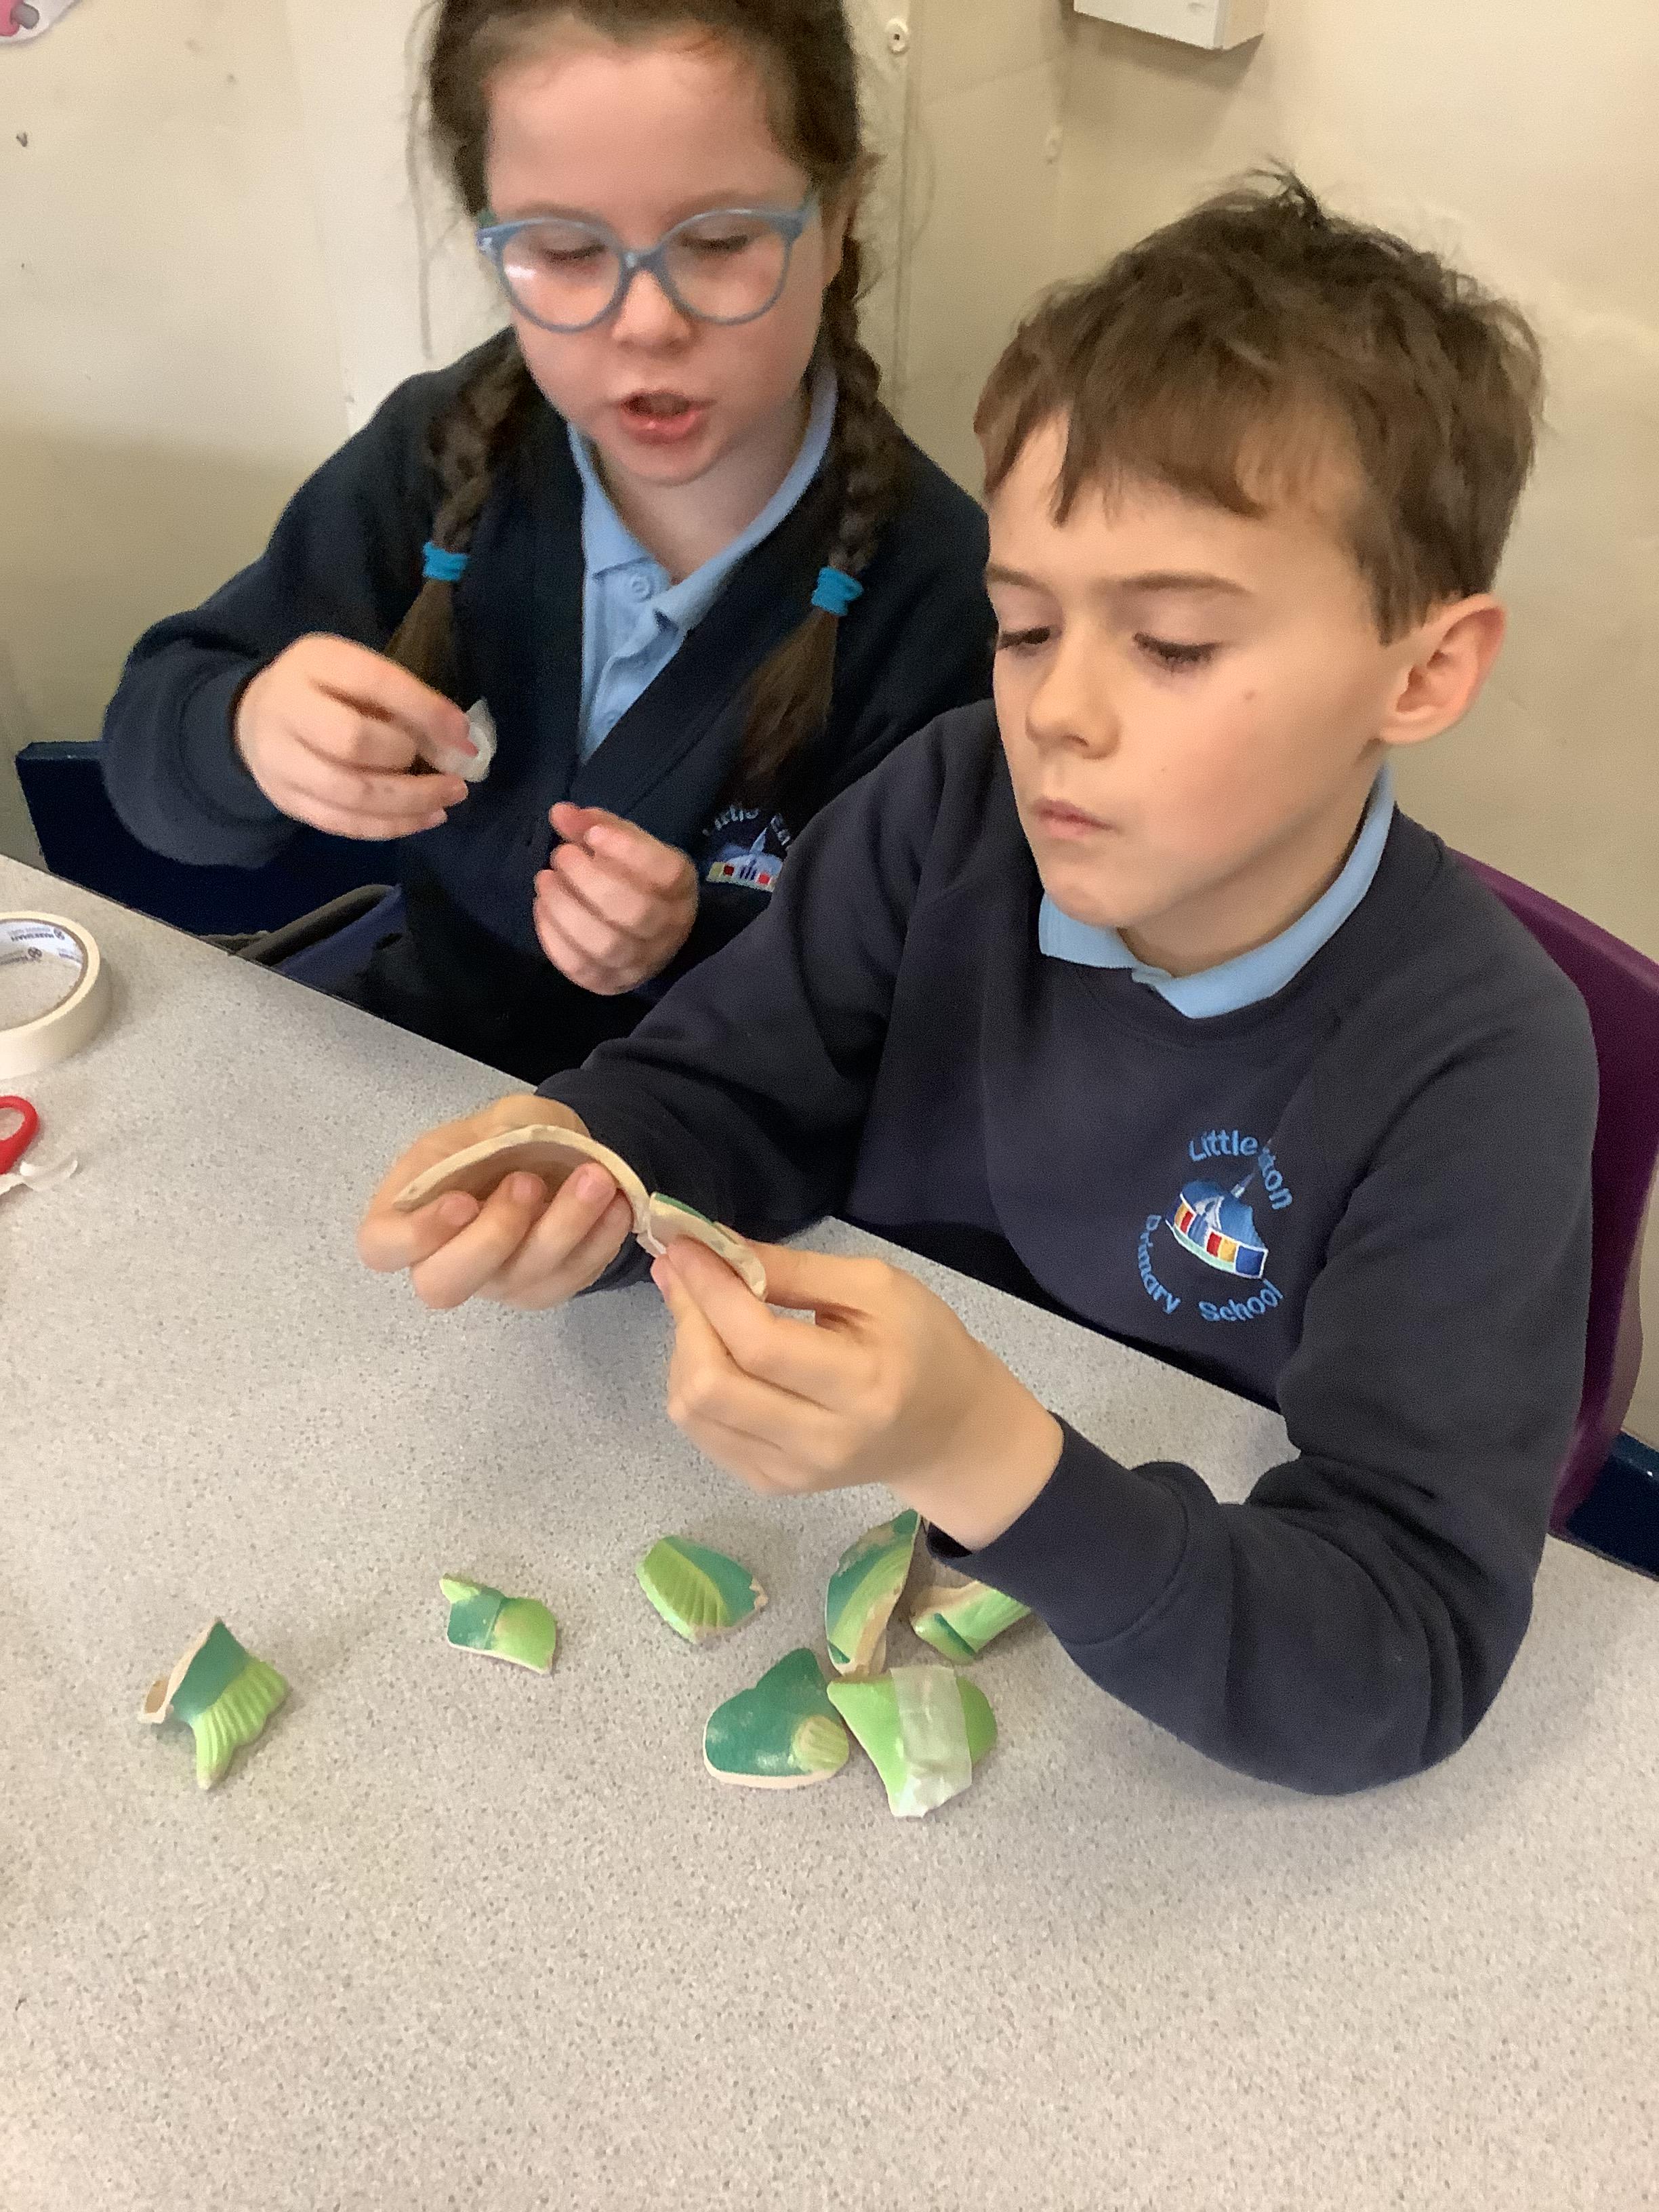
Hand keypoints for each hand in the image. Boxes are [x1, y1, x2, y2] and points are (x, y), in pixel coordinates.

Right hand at [235, 634, 475, 840]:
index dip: (424, 709)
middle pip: (353, 743)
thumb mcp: (359, 674)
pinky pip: (343, 823)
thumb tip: (460, 743)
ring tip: (449, 797)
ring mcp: (280, 761)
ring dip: (410, 802)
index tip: (463, 734)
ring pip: (350, 794)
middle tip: (448, 769)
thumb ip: (403, 701)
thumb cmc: (327, 692)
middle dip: (408, 759)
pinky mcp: (286, 800)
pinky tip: (425, 818)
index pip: (373, 682)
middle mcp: (287, 709)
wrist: (255, 717)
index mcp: (314, 662)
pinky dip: (391, 826)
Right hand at [357, 1093, 633, 1310]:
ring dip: (563, 1228)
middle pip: (443, 1285)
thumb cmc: (501, 1139)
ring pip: (521, 1279)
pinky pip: (572, 1278)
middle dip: (492, 1237)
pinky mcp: (545, 1288)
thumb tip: (504, 1150)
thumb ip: (491, 1133)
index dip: (415, 1236)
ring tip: (595, 1179)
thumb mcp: (493, 1118)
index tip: (462, 1201)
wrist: (552, 1154)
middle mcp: (444, 1259)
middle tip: (528, 1183)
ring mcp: (496, 1282)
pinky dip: (600, 1241)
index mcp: (408, 1212)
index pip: (382, 1247)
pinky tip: (617, 1203)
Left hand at [533, 804, 697, 994]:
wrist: (645, 935)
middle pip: (634, 911)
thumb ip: (596, 826)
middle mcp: (668, 929)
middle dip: (587, 879)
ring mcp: (641, 963)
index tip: (592, 834)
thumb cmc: (633, 880)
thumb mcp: (623, 846)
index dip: (626, 850)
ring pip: (605, 945)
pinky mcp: (611, 984)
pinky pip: (580, 969)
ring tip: (545, 880)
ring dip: (566, 909)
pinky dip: (554, 938)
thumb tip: (560, 813)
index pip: (666, 872)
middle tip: (561, 855)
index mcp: (680, 888)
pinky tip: (542, 908)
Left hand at [651, 1241, 1064, 1550]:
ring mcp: (791, 1473)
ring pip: (694, 1411)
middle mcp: (821, 1443)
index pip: (760, 1344)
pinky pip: (701, 1430)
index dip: (710, 1291)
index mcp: (862, 1387)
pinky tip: (715, 1351)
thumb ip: (793, 1270)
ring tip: (704, 1310)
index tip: (685, 1246)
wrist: (946, 1430)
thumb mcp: (875, 1287)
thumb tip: (714, 1249)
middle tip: (684, 1273)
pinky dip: (693, 1382)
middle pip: (712, 1386)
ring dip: (684, 1348)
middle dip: (687, 1318)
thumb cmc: (920, 1343)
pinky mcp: (770, 1484)